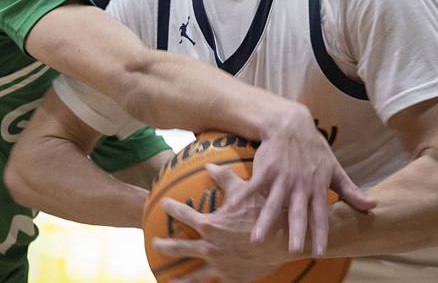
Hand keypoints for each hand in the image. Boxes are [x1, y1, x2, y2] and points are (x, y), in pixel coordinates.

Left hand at [153, 164, 286, 282]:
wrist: (282, 239)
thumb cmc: (262, 212)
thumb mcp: (243, 190)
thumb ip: (223, 177)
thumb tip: (208, 166)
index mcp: (210, 225)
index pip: (184, 215)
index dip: (172, 208)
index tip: (164, 203)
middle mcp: (210, 247)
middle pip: (180, 248)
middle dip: (164, 245)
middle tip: (154, 243)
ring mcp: (220, 266)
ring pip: (193, 276)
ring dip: (178, 279)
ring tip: (166, 281)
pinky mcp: (232, 278)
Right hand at [240, 104, 375, 254]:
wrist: (291, 124)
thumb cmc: (313, 149)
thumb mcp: (334, 168)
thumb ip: (351, 190)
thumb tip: (373, 206)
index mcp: (317, 187)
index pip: (320, 214)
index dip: (320, 233)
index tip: (320, 253)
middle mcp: (299, 184)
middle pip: (296, 211)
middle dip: (295, 231)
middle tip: (293, 250)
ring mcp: (281, 176)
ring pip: (272, 202)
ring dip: (265, 221)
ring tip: (258, 239)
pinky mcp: (265, 169)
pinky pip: (253, 184)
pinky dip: (242, 195)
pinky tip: (232, 207)